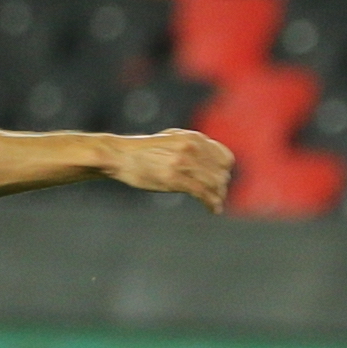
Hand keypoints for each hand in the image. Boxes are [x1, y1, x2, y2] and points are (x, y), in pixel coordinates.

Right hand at [107, 129, 232, 210]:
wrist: (121, 155)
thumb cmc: (145, 151)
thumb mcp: (172, 139)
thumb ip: (192, 146)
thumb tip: (210, 157)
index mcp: (193, 137)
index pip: (225, 158)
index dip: (225, 172)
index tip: (221, 181)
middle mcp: (192, 147)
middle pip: (221, 173)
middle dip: (222, 187)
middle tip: (218, 197)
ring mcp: (183, 162)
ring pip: (215, 184)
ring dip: (218, 198)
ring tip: (216, 205)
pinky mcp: (174, 178)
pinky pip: (202, 193)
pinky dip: (211, 203)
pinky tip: (213, 210)